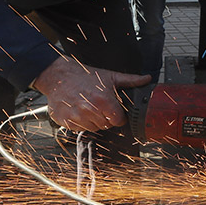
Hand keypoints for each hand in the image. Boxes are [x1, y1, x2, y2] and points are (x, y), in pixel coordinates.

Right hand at [32, 56, 150, 131]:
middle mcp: (90, 111)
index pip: (118, 121)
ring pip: (93, 129)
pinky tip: (79, 110)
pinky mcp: (66, 122)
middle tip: (100, 105)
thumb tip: (146, 79)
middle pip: (106, 125)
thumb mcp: (110, 76)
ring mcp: (76, 118)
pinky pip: (80, 129)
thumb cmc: (84, 75)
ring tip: (89, 106)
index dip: (119, 116)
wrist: (58, 76)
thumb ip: (130, 80)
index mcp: (103, 100)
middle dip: (106, 117)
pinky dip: (81, 122)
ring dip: (93, 121)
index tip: (115, 110)